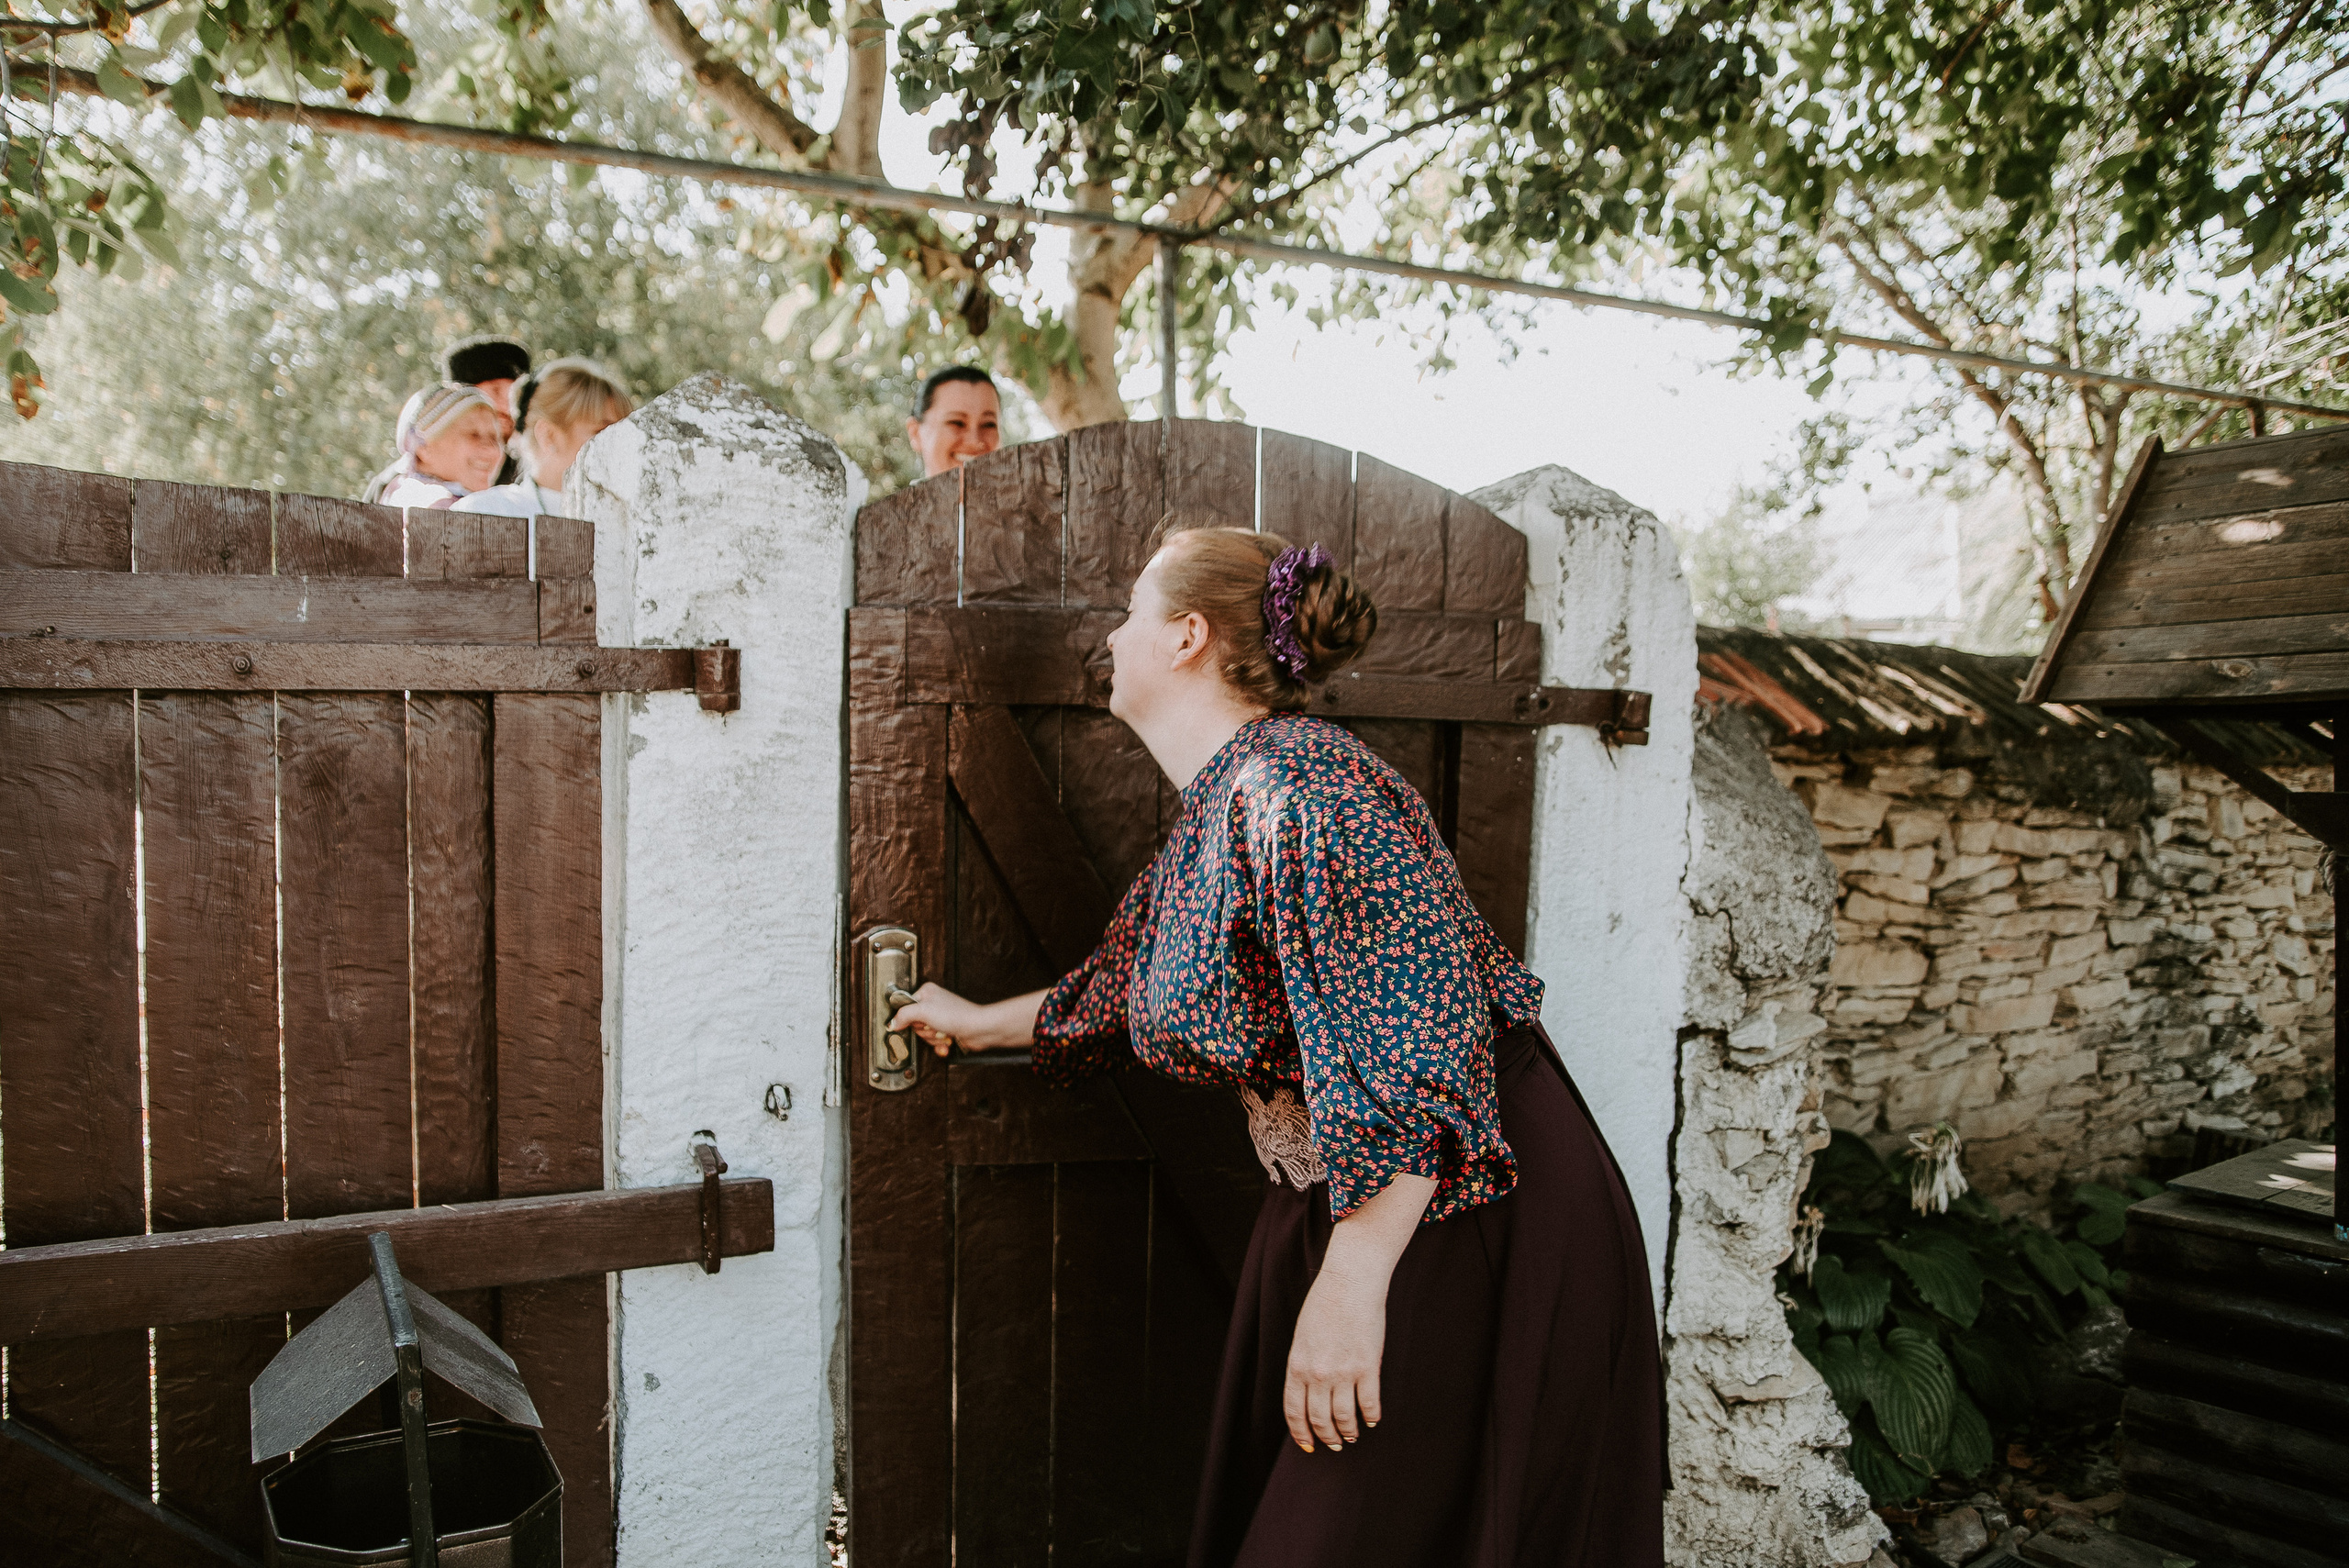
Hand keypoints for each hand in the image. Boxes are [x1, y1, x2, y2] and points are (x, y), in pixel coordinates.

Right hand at [889, 982, 982, 1057]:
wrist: (979, 1029)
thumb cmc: (957, 1015)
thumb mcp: (924, 1011)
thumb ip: (904, 1015)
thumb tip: (892, 1023)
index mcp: (926, 993)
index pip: (905, 1008)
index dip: (910, 1019)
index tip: (918, 1022)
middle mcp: (933, 1003)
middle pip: (914, 1024)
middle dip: (924, 1031)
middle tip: (933, 1027)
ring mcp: (940, 1017)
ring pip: (924, 1034)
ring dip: (933, 1038)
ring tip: (944, 1033)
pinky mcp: (946, 1029)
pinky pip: (934, 1041)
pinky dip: (940, 1045)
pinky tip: (947, 1042)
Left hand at [1283, 1260, 1384, 1452]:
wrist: (1349, 1283)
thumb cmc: (1323, 1305)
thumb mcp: (1301, 1338)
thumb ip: (1303, 1367)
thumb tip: (1309, 1394)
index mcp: (1296, 1366)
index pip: (1294, 1411)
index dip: (1301, 1433)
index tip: (1308, 1445)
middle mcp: (1317, 1374)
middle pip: (1319, 1419)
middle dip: (1326, 1437)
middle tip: (1335, 1444)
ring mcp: (1343, 1372)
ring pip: (1344, 1417)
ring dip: (1349, 1432)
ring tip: (1353, 1436)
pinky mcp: (1368, 1367)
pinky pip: (1370, 1403)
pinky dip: (1371, 1416)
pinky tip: (1372, 1420)